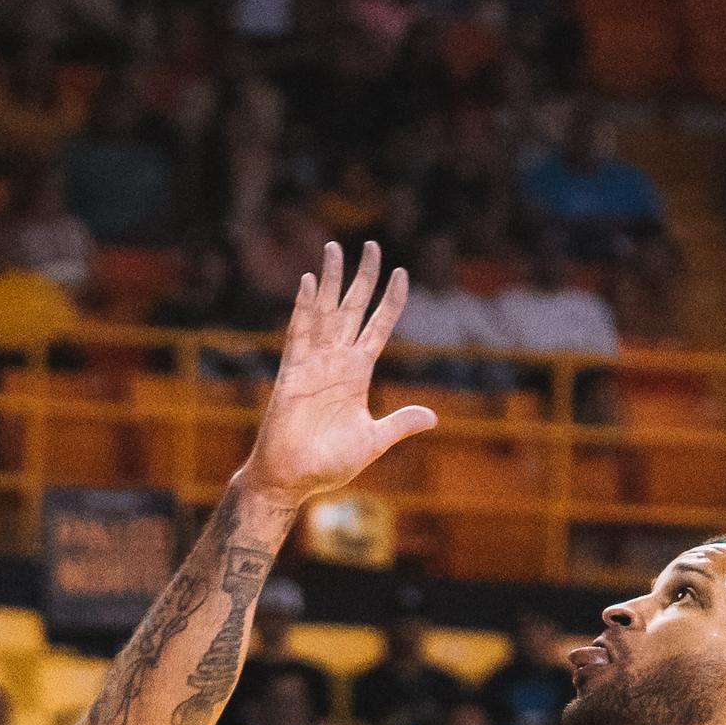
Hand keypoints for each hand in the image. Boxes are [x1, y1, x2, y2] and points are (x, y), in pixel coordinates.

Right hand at [234, 242, 438, 506]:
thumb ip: (400, 424)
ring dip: (330, 281)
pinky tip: (308, 283)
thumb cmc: (328, 464)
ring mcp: (313, 364)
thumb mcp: (373, 440)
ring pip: (324, 312)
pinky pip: (298, 334)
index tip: (401, 273)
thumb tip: (432, 417)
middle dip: (362, 277)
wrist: (292, 479)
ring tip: (334, 248)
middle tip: (372, 245)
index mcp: (358, 374)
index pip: (378, 327)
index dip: (391, 300)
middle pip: (352, 308)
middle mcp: (336, 362)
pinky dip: (303, 308)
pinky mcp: (292, 373)